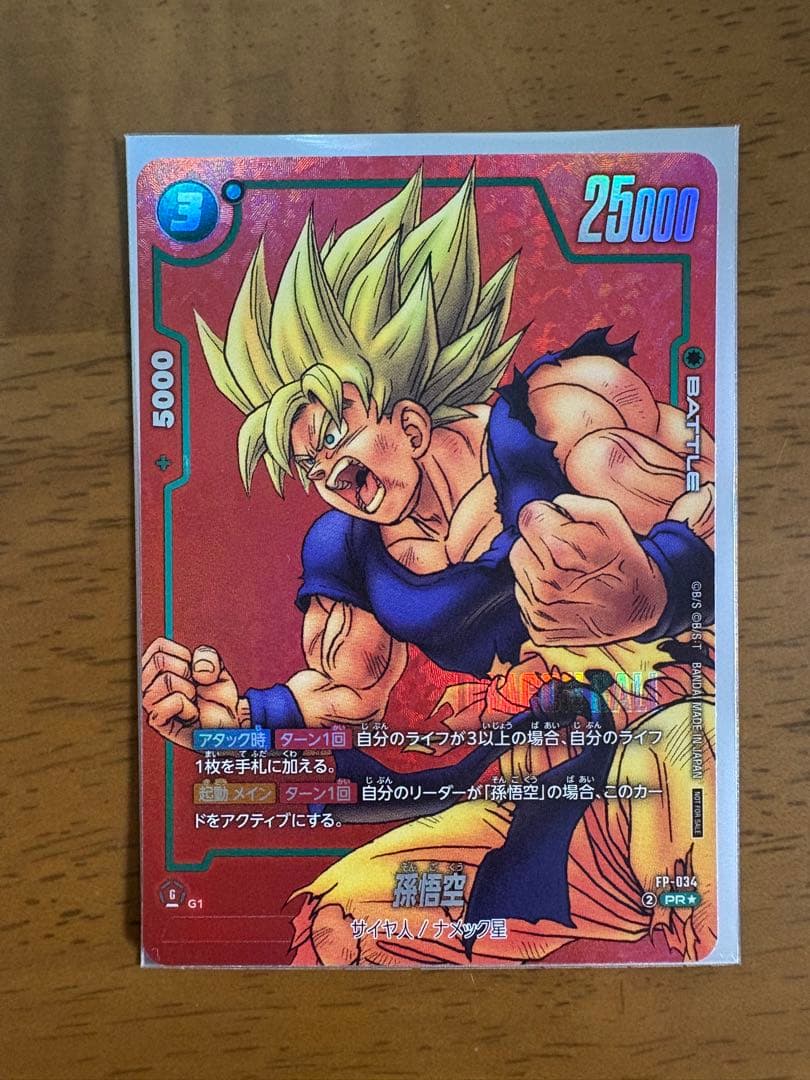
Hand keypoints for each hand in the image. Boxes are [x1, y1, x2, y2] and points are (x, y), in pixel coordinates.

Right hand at [141, 638, 244, 749]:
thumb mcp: (217, 669)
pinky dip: (190, 709)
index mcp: (156, 668)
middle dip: (186, 671)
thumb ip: (208, 657)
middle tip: (194, 687)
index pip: (158, 646)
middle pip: (159, 661)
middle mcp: (147, 684)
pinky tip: (191, 715)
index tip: (192, 670)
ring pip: (166, 680)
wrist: (228, 724)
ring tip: (192, 702)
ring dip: (189, 691)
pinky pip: (173, 702)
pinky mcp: (157, 722)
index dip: (183, 655)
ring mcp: (150, 703)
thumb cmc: (217, 697)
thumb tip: (197, 670)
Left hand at [509, 495, 666, 645]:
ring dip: (537, 570)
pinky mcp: (538, 628)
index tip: (559, 527)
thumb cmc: (624, 561)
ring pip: (519, 573)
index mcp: (560, 549)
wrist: (638, 610)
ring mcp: (540, 609)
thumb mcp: (610, 518)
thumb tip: (545, 507)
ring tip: (568, 576)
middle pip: (518, 546)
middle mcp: (546, 581)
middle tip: (567, 554)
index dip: (545, 518)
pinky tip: (564, 596)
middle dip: (538, 545)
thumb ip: (573, 503)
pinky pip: (524, 599)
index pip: (527, 517)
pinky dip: (538, 595)